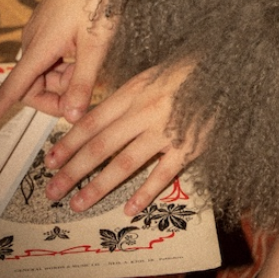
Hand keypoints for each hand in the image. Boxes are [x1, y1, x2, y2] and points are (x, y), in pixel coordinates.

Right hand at [0, 0, 119, 144]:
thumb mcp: (97, 45)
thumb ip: (84, 82)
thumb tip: (72, 117)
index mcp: (38, 49)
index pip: (10, 91)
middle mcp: (32, 42)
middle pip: (32, 87)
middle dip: (56, 95)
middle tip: (86, 87)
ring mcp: (39, 34)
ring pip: (45, 73)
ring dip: (65, 78)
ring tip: (91, 62)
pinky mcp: (48, 27)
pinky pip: (50, 58)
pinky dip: (67, 64)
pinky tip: (86, 51)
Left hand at [40, 59, 202, 215]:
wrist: (228, 69)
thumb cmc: (187, 71)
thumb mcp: (150, 76)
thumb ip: (125, 98)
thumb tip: (94, 121)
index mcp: (133, 92)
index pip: (92, 122)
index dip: (69, 143)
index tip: (50, 161)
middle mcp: (144, 111)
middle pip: (101, 146)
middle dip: (73, 170)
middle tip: (52, 191)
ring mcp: (166, 130)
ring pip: (125, 163)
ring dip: (98, 186)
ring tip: (79, 203)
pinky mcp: (188, 147)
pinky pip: (162, 174)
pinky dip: (144, 192)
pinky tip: (128, 208)